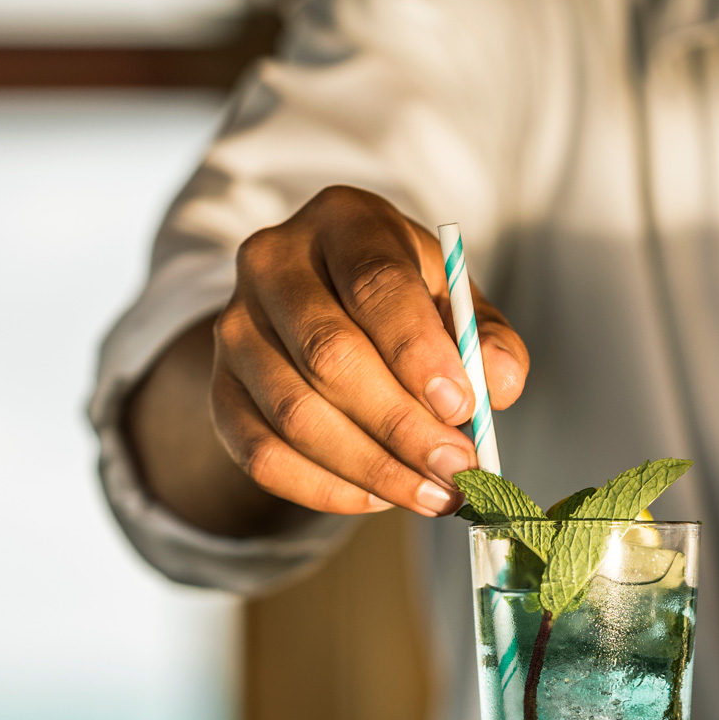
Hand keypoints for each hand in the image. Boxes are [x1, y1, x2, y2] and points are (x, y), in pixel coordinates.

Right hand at [211, 186, 529, 517]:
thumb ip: (485, 336)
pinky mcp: (220, 390)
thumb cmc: (397, 299)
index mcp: (342, 222)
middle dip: (400, 425)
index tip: (462, 409)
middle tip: (456, 469)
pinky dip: (324, 489)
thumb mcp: (450, 296)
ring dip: (370, 467)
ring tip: (430, 494)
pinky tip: (376, 497)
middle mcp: (273, 265)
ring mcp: (235, 328)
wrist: (318, 305)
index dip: (418, 352)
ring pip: (294, 414)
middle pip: (329, 354)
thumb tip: (498, 386)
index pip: (374, 284)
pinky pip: (262, 455)